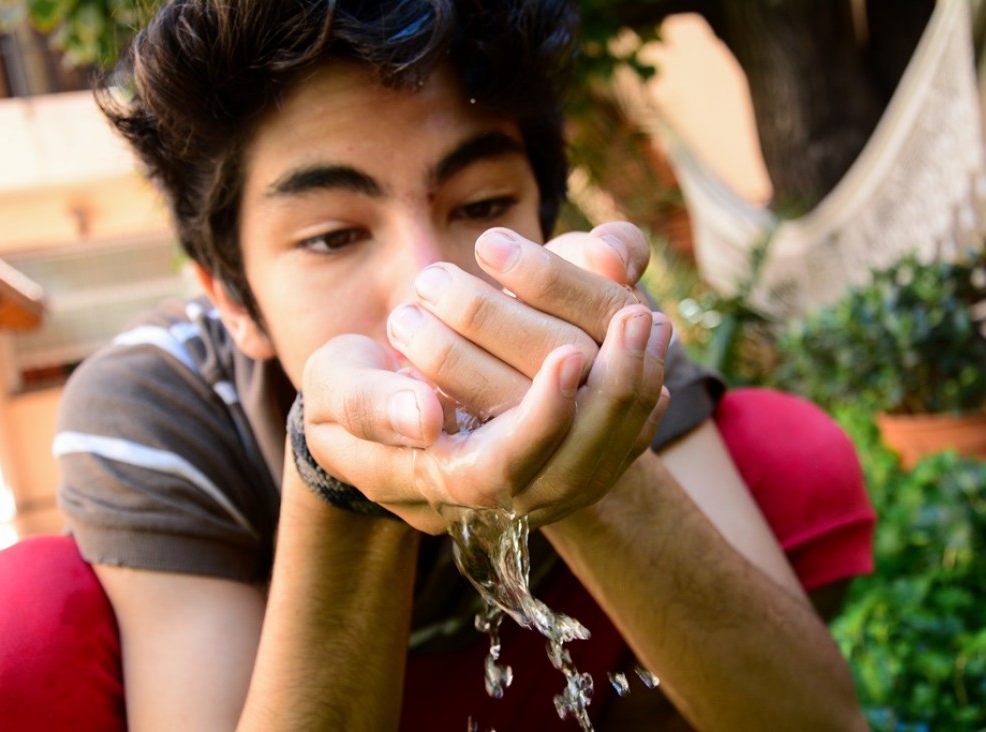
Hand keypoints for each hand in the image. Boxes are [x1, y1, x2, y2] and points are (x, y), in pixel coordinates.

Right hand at [300, 222, 668, 531]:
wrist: (367, 410)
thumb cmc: (344, 394)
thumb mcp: (334, 392)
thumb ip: (371, 405)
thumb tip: (423, 416)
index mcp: (432, 485)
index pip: (500, 470)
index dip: (538, 417)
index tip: (570, 352)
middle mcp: (490, 501)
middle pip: (568, 473)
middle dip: (608, 397)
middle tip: (637, 317)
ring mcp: (529, 488)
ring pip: (601, 464)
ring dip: (632, 392)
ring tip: (651, 318)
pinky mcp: (555, 463)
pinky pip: (613, 448)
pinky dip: (637, 399)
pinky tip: (651, 348)